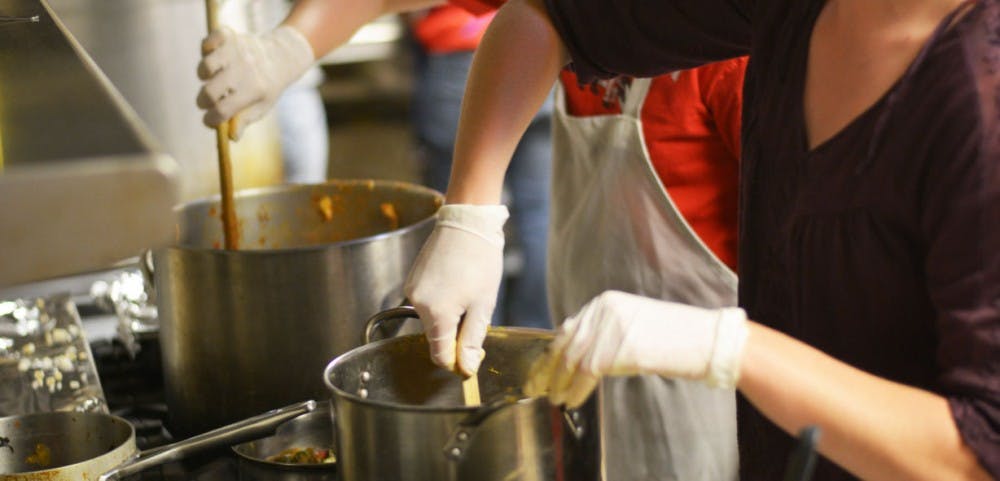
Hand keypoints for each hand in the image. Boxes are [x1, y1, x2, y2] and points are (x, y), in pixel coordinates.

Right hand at [196, 26, 313, 139]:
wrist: (282, 55)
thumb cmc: (268, 86)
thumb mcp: (263, 105)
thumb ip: (245, 120)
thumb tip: (230, 137)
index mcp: (254, 90)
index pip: (222, 110)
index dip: (211, 120)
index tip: (210, 121)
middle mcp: (245, 70)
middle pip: (209, 92)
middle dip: (203, 102)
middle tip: (208, 102)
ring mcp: (236, 51)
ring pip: (205, 67)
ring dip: (204, 76)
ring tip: (214, 78)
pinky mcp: (229, 36)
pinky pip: (208, 41)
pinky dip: (206, 48)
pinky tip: (214, 56)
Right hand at [404, 204, 508, 375]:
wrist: (467, 221)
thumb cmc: (480, 260)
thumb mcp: (483, 304)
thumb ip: (472, 339)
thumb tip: (466, 368)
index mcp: (436, 313)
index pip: (440, 355)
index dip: (457, 360)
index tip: (474, 354)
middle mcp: (417, 303)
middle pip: (435, 337)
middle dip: (455, 335)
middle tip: (477, 315)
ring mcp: (412, 290)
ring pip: (431, 320)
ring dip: (449, 317)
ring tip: (468, 293)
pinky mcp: (412, 280)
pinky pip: (426, 303)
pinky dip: (441, 302)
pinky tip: (457, 284)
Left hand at [524, 290, 748, 406]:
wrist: (703, 340)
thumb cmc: (673, 337)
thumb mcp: (631, 324)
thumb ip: (603, 333)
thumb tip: (576, 356)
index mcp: (605, 301)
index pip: (569, 328)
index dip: (551, 353)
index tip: (542, 370)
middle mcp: (603, 309)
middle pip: (565, 343)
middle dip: (548, 369)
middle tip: (537, 387)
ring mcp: (610, 327)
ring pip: (572, 360)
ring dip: (559, 383)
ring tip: (554, 398)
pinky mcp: (618, 348)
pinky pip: (586, 373)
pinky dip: (576, 390)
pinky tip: (571, 400)